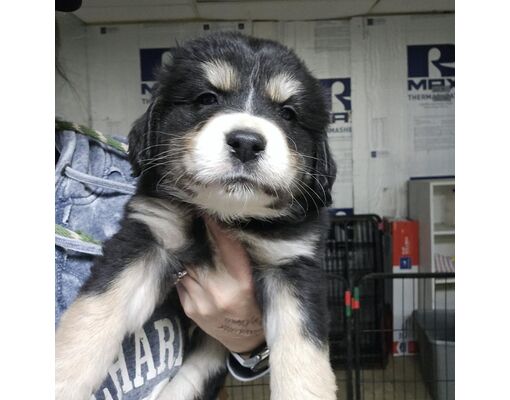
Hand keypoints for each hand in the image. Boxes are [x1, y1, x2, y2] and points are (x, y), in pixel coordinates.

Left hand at [176, 217, 264, 352]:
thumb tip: (222, 225)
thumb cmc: (255, 303)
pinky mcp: (190, 308)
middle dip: (196, 236)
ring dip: (187, 251)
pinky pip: (181, 280)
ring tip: (185, 237)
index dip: (214, 225)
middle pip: (201, 253)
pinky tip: (187, 261)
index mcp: (243, 280)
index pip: (225, 244)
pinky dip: (184, 269)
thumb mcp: (256, 278)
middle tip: (191, 218)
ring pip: (187, 265)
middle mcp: (220, 291)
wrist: (245, 338)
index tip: (206, 209)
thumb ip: (239, 256)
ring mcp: (202, 301)